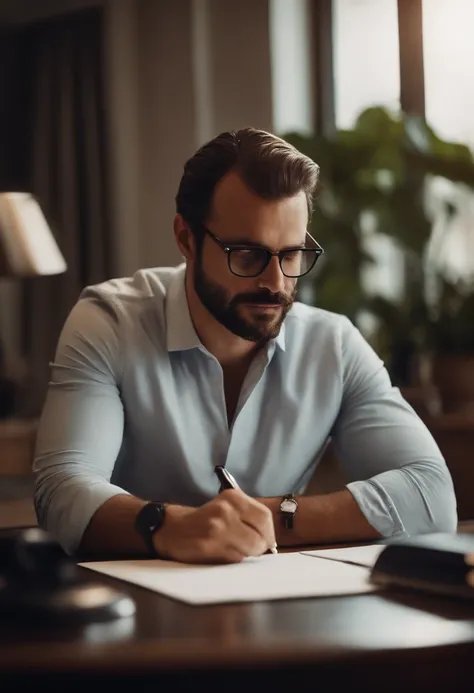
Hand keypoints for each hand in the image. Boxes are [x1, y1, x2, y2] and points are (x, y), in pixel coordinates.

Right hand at [153, 489, 276, 563]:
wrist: (173, 528)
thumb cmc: (205, 520)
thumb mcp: (227, 507)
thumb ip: (248, 517)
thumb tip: (270, 540)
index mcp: (233, 497)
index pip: (264, 517)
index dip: (268, 533)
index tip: (266, 541)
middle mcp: (225, 510)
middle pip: (260, 537)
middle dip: (259, 547)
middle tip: (251, 549)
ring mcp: (217, 529)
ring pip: (249, 550)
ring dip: (245, 554)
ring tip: (233, 549)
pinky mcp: (208, 546)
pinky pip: (233, 559)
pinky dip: (233, 559)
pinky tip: (221, 552)